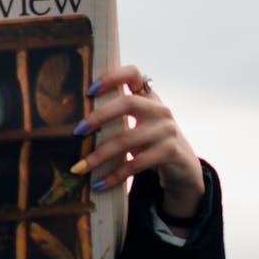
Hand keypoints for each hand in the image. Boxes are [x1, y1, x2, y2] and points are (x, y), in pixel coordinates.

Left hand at [71, 65, 204, 229]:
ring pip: (127, 140)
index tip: (90, 90)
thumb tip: (75, 127)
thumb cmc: (150, 143)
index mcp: (148, 97)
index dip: (111, 77)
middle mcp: (159, 109)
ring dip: (100, 155)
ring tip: (79, 168)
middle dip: (99, 116)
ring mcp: (167, 130)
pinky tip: (99, 184)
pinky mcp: (170, 152)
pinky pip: (136, 164)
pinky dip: (114, 175)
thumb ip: (117, 118)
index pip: (133, 74)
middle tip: (77, 131)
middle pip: (127, 103)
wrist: (183, 168)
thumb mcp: (139, 125)